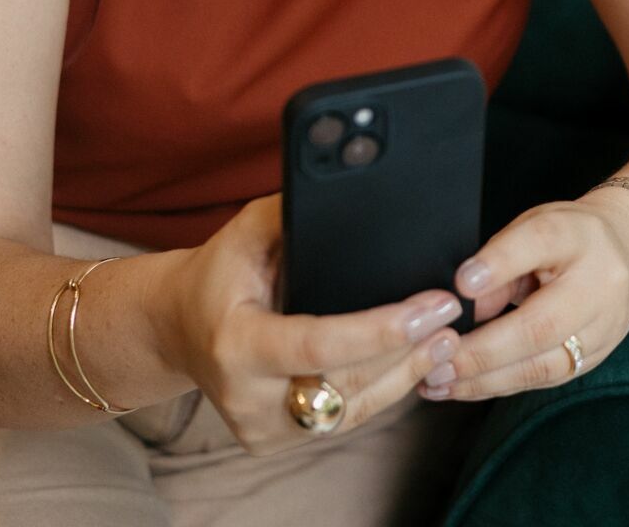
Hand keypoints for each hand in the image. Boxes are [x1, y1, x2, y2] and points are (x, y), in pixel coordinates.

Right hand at [155, 193, 466, 455]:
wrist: (176, 328)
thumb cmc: (220, 272)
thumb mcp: (247, 231)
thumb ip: (296, 213)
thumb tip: (360, 187)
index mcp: (235, 344)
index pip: (318, 345)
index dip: (380, 330)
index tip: (430, 307)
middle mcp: (245, 397)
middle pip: (346, 381)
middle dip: (408, 349)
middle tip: (453, 315)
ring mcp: (261, 428)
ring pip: (353, 408)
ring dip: (407, 373)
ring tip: (449, 337)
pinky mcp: (276, 441)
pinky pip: (344, 419)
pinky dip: (385, 390)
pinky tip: (419, 363)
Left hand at [416, 189, 628, 402]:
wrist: (628, 253)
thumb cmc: (569, 237)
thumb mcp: (535, 226)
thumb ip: (501, 258)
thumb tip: (468, 303)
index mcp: (579, 237)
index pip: (540, 242)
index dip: (500, 262)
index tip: (461, 283)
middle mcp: (600, 286)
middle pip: (540, 325)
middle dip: (481, 351)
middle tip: (434, 363)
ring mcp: (603, 329)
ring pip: (541, 366)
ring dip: (484, 380)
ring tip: (438, 383)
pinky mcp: (595, 358)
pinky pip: (543, 379)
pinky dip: (499, 385)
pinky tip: (463, 386)